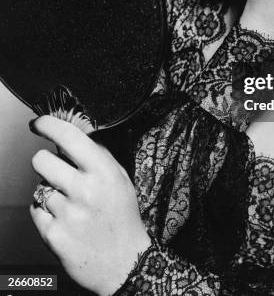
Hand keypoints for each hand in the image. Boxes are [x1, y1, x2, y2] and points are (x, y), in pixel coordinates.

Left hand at [29, 116, 150, 295]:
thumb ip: (99, 156)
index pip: (69, 137)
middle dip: (45, 162)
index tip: (38, 123)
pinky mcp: (53, 235)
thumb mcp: (120, 179)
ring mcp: (67, 214)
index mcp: (103, 172)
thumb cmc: (122, 218)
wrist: (125, 263)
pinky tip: (64, 219)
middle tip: (57, 170)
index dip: (48, 125)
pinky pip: (36, 211)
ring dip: (49, 191)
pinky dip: (45, 213)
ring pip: (39, 187)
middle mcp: (84, 190)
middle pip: (41, 160)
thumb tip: (75, 133)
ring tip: (69, 203)